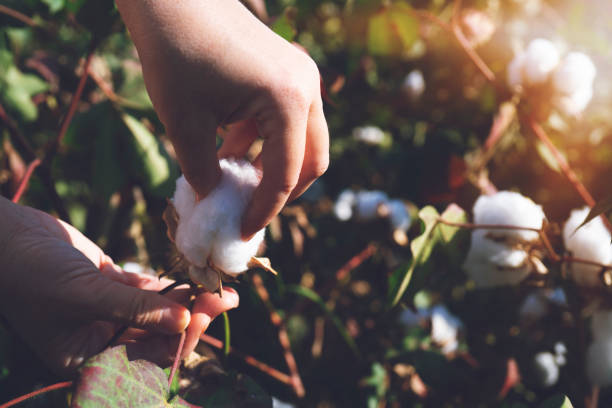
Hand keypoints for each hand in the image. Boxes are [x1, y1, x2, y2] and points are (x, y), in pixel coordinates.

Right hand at [0, 198, 237, 374]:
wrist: (4, 234)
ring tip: (218, 284)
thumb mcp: (84, 293)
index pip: (145, 359)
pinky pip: (146, 290)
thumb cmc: (31, 271)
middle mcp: (99, 338)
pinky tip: (191, 276)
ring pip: (157, 311)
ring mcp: (106, 311)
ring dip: (187, 299)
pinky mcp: (110, 284)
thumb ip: (134, 307)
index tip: (205, 315)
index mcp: (86, 357)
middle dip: (192, 317)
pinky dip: (168, 284)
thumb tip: (185, 320)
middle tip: (224, 297)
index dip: (179, 340)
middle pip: (157, 335)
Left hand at [116, 0, 328, 238]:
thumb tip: (214, 200)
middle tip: (251, 209)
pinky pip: (289, 118)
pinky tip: (230, 147)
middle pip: (312, 160)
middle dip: (283, 191)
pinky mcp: (289, 69)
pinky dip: (267, 140)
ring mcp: (301, 76)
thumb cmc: (175, 53)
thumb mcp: (184, 123)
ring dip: (274, 165)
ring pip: (304, 140)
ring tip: (234, 180)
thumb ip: (202, 171)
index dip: (263, 210)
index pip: (284, 174)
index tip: (242, 231)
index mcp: (288, 102)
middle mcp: (306, 89)